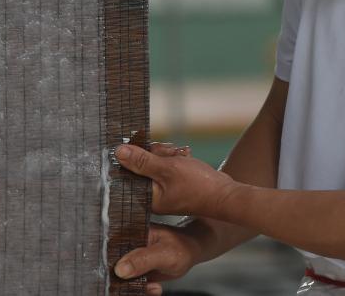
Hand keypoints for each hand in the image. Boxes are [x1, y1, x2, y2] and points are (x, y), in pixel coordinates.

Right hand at [114, 223, 200, 294]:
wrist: (192, 252)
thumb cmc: (181, 245)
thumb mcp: (163, 253)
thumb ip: (142, 260)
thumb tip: (120, 269)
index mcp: (130, 234)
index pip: (110, 249)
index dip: (109, 263)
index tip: (116, 274)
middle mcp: (128, 246)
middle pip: (113, 265)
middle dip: (121, 279)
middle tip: (136, 284)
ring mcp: (132, 260)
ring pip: (121, 277)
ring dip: (132, 286)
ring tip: (151, 286)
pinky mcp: (137, 271)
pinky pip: (132, 284)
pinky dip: (141, 290)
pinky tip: (154, 288)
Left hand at [115, 143, 238, 217]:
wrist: (225, 194)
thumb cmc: (198, 185)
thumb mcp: (167, 168)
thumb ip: (141, 160)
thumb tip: (118, 152)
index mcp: (146, 197)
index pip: (128, 171)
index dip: (137, 154)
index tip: (148, 148)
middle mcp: (151, 195)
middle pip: (141, 164)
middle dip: (156, 152)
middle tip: (171, 152)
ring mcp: (162, 190)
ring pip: (155, 162)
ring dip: (168, 154)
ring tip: (182, 155)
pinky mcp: (172, 185)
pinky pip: (166, 166)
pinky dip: (175, 159)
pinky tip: (185, 157)